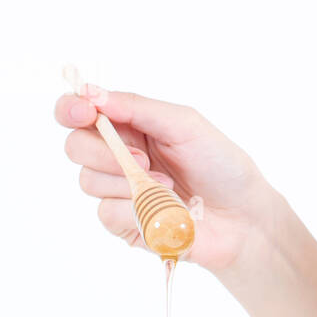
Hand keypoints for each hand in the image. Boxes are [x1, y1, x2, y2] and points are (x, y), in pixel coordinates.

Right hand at [55, 84, 278, 273]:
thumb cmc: (222, 166)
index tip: (84, 111)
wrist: (244, 217)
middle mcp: (120, 156)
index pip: (80, 113)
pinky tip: (168, 209)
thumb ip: (139, 108)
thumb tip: (93, 93)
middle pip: (76, 146)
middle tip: (142, 158)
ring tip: (169, 186)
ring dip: (131, 182)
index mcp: (132, 126)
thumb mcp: (185, 125)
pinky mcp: (125, 223)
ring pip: (89, 181)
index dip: (72, 109)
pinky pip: (108, 213)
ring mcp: (120, 191)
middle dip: (103, 151)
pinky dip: (138, 209)